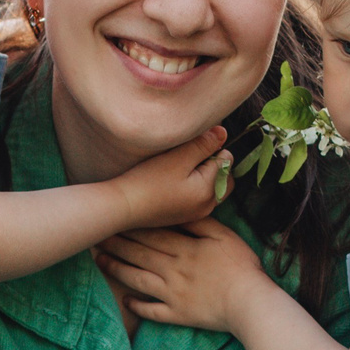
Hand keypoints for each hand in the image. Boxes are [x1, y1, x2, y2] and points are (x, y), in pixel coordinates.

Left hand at [97, 218, 270, 334]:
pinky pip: (152, 312)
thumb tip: (182, 212)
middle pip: (139, 254)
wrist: (250, 303)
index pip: (152, 235)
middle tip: (97, 236)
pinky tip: (125, 301)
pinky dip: (137, 306)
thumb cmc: (241, 267)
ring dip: (117, 270)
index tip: (114, 219)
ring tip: (101, 262)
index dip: (131, 227)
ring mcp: (172, 294)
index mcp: (184, 249)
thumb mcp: (225, 236)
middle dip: (116, 244)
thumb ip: (201, 223)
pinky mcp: (177, 314)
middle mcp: (173, 270)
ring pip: (138, 280)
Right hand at [109, 126, 230, 230]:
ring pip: (212, 188)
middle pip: (223, 177)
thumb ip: (203, 144)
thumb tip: (223, 133)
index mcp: (210, 191)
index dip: (212, 148)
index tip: (191, 145)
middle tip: (188, 156)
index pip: (226, 161)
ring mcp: (196, 214)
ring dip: (204, 175)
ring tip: (180, 168)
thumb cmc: (149, 180)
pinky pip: (199, 197)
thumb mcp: (178, 157)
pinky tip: (174, 182)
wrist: (123, 207)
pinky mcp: (184, 216)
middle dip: (213, 164)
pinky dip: (194, 187)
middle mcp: (208, 206)